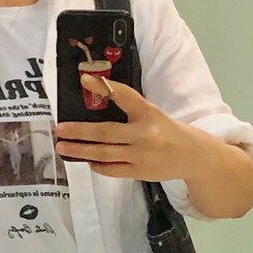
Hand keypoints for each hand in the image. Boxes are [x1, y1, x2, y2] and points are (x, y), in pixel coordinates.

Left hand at [53, 72, 191, 180]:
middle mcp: (144, 134)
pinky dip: (97, 165)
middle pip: (106, 132)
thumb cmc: (168, 130)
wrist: (192, 156)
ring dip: (81, 150)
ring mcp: (140, 156)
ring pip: (104, 153)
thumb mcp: (152, 113)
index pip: (124, 96)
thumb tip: (97, 102)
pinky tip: (85, 159)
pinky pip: (112, 170)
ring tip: (63, 146)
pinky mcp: (139, 172)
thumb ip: (130, 109)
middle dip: (79, 131)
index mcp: (148, 113)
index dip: (104, 87)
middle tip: (60, 128)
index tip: (85, 80)